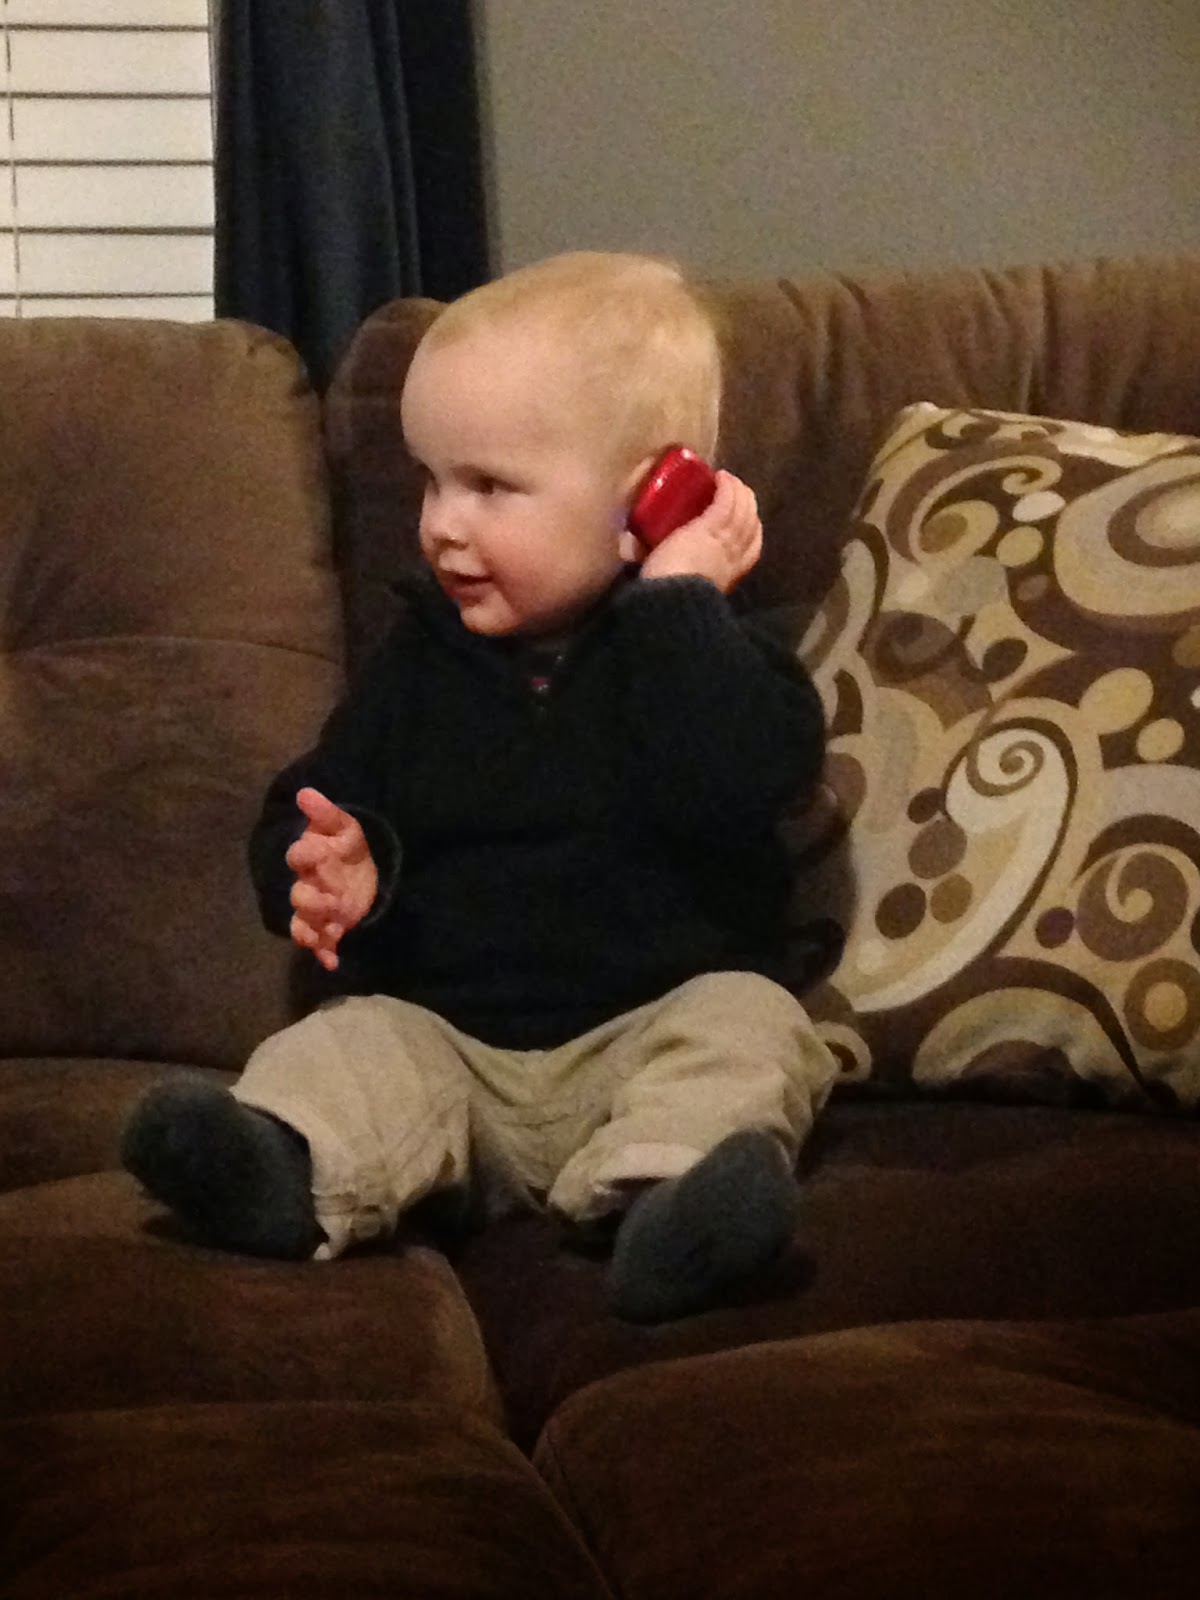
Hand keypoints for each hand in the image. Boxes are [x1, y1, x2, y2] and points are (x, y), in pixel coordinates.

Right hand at [285, 787, 377, 971]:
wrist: (362, 870)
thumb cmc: (347, 846)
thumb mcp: (343, 826)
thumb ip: (325, 813)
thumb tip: (305, 792)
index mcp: (310, 857)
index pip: (299, 857)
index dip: (309, 856)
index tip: (325, 852)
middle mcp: (308, 885)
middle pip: (300, 896)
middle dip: (317, 899)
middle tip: (339, 899)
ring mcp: (316, 908)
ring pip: (304, 921)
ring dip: (317, 926)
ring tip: (335, 928)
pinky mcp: (327, 926)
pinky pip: (316, 942)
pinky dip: (323, 953)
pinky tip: (333, 961)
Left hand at [638, 470, 761, 591]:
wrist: (670, 602)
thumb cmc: (668, 600)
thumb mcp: (678, 584)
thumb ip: (667, 568)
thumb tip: (632, 551)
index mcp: (728, 575)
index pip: (751, 551)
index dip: (751, 531)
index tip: (742, 519)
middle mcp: (732, 556)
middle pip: (751, 526)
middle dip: (748, 506)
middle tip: (737, 492)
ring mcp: (724, 540)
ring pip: (743, 510)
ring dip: (738, 491)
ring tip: (728, 479)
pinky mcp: (711, 527)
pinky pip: (727, 500)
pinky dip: (727, 486)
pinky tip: (720, 476)